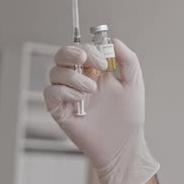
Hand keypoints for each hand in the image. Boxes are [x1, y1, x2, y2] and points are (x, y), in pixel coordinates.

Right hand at [44, 39, 159, 183]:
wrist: (124, 143)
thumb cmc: (129, 115)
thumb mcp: (134, 82)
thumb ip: (127, 58)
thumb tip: (113, 40)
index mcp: (95, 71)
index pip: (83, 49)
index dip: (90, 49)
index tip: (104, 61)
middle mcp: (79, 80)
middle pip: (62, 56)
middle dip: (71, 52)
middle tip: (85, 59)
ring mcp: (68, 94)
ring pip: (55, 72)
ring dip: (72, 76)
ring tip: (91, 89)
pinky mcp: (60, 110)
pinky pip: (50, 92)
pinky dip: (63, 91)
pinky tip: (80, 98)